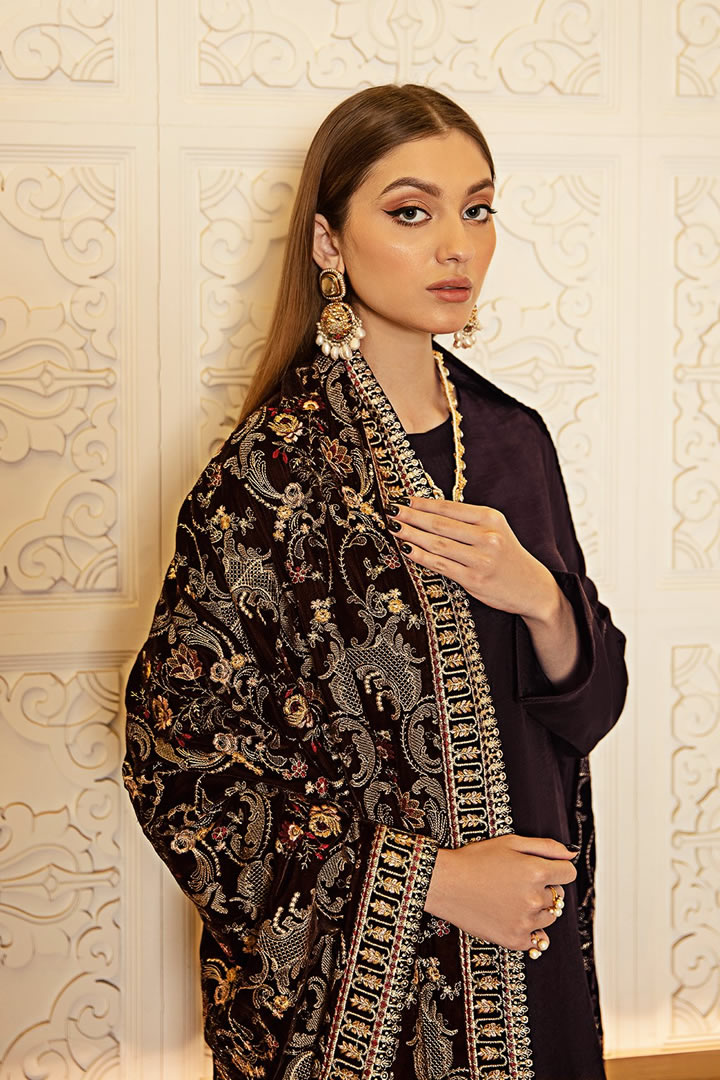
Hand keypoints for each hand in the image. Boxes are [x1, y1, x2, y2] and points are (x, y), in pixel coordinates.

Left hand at [388, 497, 580, 684]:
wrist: (532, 587)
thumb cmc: (507, 557)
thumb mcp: (495, 531)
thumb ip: (467, 522)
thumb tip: (427, 512)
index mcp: (491, 518)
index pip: (449, 507)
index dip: (422, 503)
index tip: (403, 498)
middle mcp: (487, 536)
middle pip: (440, 524)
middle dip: (411, 516)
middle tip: (391, 510)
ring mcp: (481, 559)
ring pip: (437, 543)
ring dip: (411, 534)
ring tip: (394, 527)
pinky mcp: (474, 579)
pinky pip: (441, 565)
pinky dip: (421, 556)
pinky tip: (407, 549)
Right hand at [424, 834, 576, 952]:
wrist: (446, 883)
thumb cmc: (474, 860)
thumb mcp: (510, 842)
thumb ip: (545, 846)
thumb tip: (570, 853)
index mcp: (536, 872)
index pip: (568, 874)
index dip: (557, 869)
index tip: (544, 869)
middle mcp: (534, 899)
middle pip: (559, 897)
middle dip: (545, 889)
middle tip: (519, 883)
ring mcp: (525, 922)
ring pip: (549, 917)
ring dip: (538, 909)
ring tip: (512, 899)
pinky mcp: (514, 939)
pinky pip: (537, 940)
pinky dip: (529, 931)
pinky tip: (513, 918)